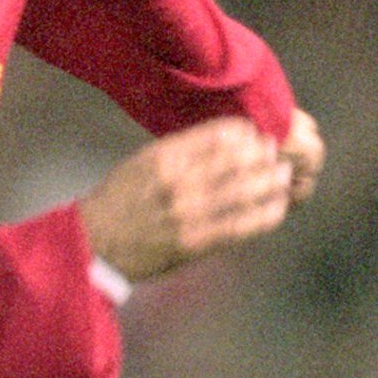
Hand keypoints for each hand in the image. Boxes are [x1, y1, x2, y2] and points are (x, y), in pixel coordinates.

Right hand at [77, 112, 319, 282]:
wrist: (93, 243)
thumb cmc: (118, 201)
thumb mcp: (142, 162)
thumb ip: (180, 150)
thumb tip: (225, 140)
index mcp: (165, 156)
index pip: (219, 135)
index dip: (245, 133)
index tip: (255, 134)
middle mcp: (178, 182)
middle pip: (237, 160)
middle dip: (263, 155)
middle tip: (275, 153)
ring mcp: (188, 213)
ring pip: (244, 191)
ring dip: (271, 181)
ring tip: (283, 176)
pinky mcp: (195, 242)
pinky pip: (240, 226)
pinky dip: (265, 215)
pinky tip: (278, 206)